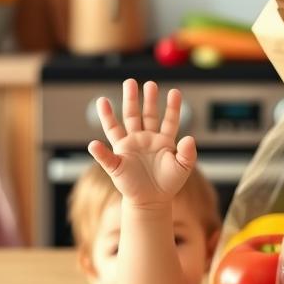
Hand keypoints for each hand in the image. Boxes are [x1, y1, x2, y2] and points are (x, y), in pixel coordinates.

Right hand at [88, 79, 196, 206]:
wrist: (153, 201)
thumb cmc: (168, 183)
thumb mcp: (183, 168)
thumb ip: (188, 153)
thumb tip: (190, 138)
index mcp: (161, 139)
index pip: (168, 119)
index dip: (172, 106)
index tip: (174, 92)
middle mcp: (144, 139)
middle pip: (141, 115)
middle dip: (140, 99)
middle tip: (140, 83)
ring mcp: (129, 148)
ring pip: (120, 126)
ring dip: (112, 112)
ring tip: (103, 99)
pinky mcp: (117, 163)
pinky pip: (106, 156)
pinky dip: (99, 151)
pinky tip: (93, 144)